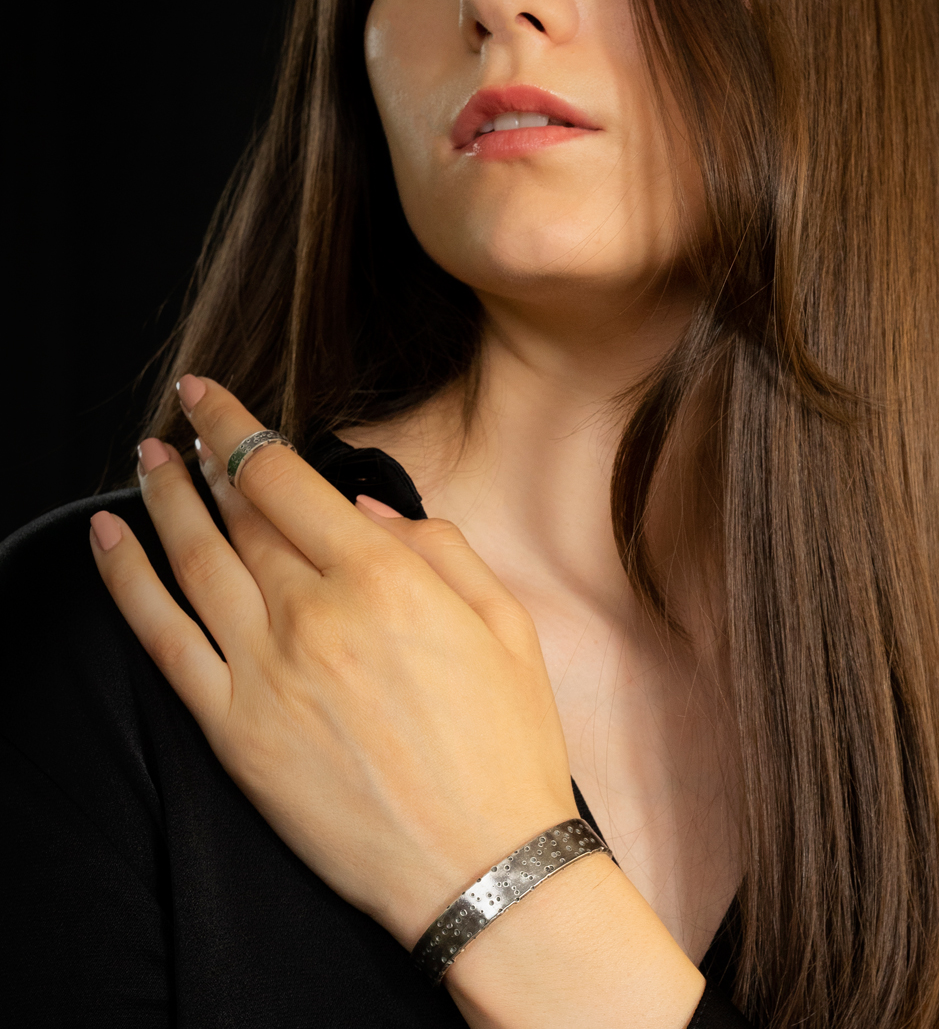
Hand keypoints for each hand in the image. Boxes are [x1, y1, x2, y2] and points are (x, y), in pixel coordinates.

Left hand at [89, 375, 577, 945]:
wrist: (483, 863)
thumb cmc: (506, 743)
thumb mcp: (506, 624)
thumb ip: (439, 548)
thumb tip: (367, 508)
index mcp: (383, 579)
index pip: (284, 479)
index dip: (236, 427)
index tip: (210, 398)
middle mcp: (313, 613)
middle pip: (238, 514)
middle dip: (201, 458)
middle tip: (181, 424)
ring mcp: (264, 672)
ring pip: (192, 561)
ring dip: (160, 500)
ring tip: (143, 460)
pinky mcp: (234, 729)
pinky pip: (162, 640)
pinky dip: (126, 582)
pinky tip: (109, 541)